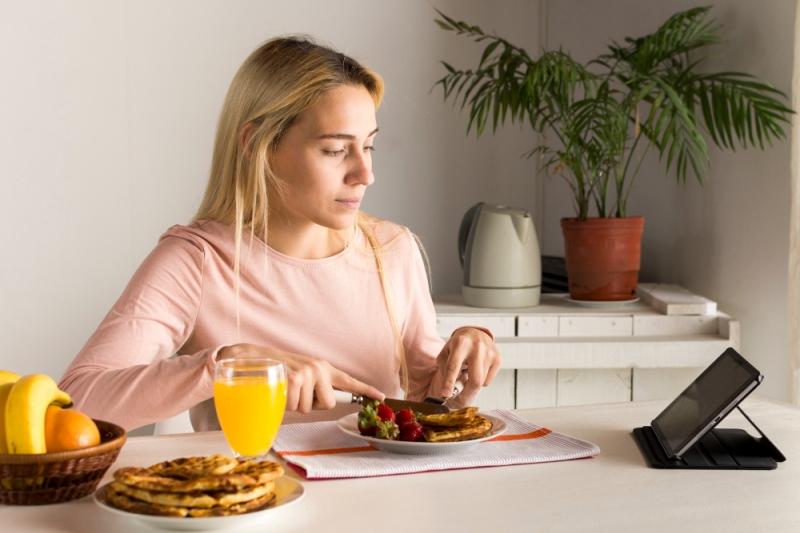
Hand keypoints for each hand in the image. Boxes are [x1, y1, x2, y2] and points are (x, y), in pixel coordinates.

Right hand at [218, 344, 384, 412]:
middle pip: (329, 403)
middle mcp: (318, 368)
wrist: (250, 357)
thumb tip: (328, 402)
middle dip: (312, 405)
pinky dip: (286, 405)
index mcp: (322, 367)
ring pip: (310, 408)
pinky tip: (280, 391)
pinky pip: (297, 406)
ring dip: (295, 405)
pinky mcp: (295, 379)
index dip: (366, 391)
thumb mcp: (301, 375)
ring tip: (285, 390)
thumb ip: (316, 386)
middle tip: (297, 394)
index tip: (382, 398)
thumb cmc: (276, 371)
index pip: (348, 381)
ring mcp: (307, 372)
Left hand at [436, 328, 500, 398]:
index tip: (445, 394)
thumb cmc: (458, 346)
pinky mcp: (498, 358)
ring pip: (481, 382)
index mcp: (460, 343)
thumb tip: (452, 389)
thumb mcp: (445, 353)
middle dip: (466, 392)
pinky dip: (481, 380)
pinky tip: (477, 369)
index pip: (453, 366)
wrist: (474, 333)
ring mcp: (489, 352)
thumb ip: (445, 370)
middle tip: (460, 393)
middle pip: (475, 380)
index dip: (449, 382)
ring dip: (472, 383)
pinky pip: (488, 381)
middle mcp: (477, 347)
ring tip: (468, 371)